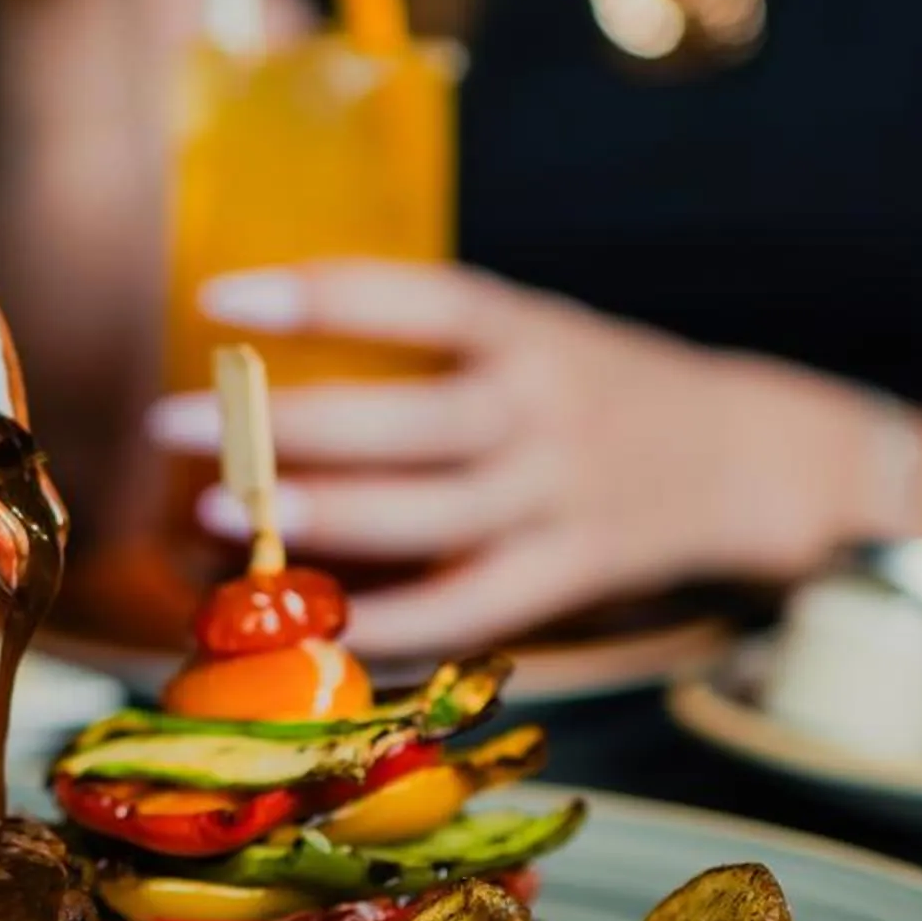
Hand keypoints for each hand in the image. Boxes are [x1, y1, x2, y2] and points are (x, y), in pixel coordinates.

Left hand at [149, 261, 880, 655]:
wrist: (746, 459)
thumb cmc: (591, 390)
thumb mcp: (530, 337)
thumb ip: (427, 352)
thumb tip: (266, 381)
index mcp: (532, 331)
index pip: (425, 300)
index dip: (322, 297)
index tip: (220, 298)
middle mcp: (549, 411)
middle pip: (411, 423)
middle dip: (287, 427)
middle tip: (175, 424)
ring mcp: (561, 499)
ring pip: (429, 519)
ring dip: (318, 521)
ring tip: (214, 516)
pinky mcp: (567, 575)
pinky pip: (465, 608)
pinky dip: (386, 623)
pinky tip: (307, 619)